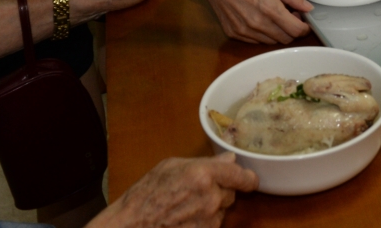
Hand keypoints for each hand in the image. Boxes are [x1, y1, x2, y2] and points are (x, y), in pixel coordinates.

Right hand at [95, 153, 255, 227]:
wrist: (131, 226)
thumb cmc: (146, 195)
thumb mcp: (171, 166)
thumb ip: (204, 162)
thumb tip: (230, 160)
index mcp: (204, 175)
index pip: (242, 176)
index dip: (247, 178)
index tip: (248, 180)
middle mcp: (211, 198)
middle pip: (231, 193)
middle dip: (220, 191)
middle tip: (197, 192)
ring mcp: (209, 220)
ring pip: (222, 210)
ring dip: (211, 208)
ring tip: (186, 207)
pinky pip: (213, 224)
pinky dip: (204, 222)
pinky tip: (184, 219)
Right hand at [200, 0, 312, 43]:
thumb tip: (308, 8)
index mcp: (270, 9)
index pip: (296, 30)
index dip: (304, 28)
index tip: (305, 21)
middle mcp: (258, 25)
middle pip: (285, 39)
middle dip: (292, 30)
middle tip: (291, 16)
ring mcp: (245, 32)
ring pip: (271, 42)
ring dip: (278, 32)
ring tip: (275, 16)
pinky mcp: (234, 34)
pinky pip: (255, 40)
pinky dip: (263, 33)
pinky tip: (260, 19)